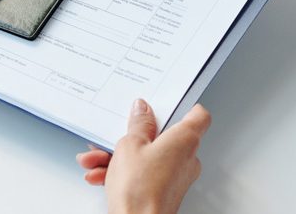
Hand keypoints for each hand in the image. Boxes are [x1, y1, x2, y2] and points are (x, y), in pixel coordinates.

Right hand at [76, 100, 211, 213]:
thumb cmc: (140, 190)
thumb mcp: (130, 145)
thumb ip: (138, 124)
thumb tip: (142, 111)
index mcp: (185, 140)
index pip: (198, 116)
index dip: (185, 106)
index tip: (168, 103)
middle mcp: (186, 159)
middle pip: (164, 137)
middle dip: (134, 136)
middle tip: (117, 135)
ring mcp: (175, 178)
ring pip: (148, 158)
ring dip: (120, 157)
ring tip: (97, 159)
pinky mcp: (163, 192)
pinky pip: (143, 175)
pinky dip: (122, 173)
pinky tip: (100, 174)